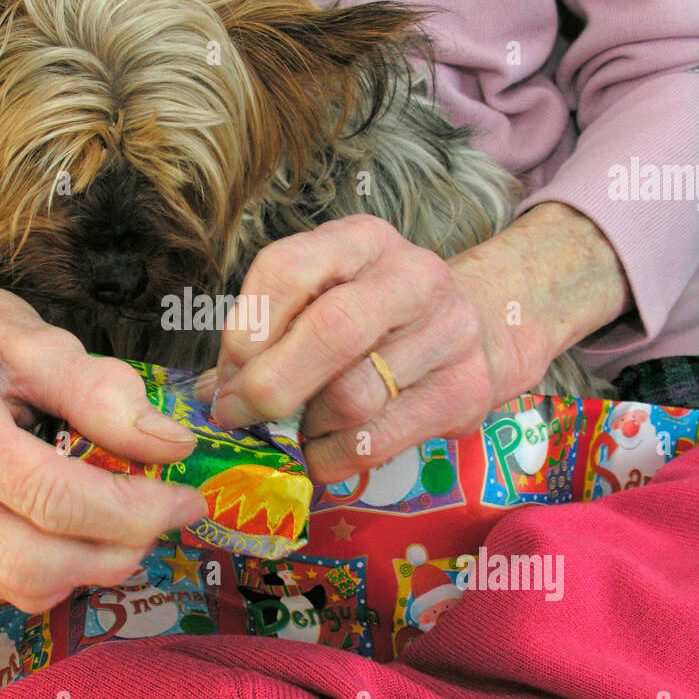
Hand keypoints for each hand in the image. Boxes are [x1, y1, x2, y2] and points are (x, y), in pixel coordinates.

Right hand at [0, 263, 207, 609]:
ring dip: (96, 565)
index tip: (186, 500)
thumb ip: (107, 395)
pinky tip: (79, 528)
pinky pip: (12, 589)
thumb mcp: (45, 344)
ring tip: (127, 520)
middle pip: (36, 559)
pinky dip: (63, 570)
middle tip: (163, 516)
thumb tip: (173, 448)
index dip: (131, 510)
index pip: (50, 495)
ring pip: (27, 587)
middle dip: (119, 547)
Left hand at [203, 207, 630, 484]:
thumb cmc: (379, 314)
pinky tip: (320, 452)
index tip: (225, 369)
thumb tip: (214, 392)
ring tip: (293, 428)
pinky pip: (377, 441)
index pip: (289, 268)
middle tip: (235, 414)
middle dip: (270, 385)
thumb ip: (271, 334)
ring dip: (304, 427)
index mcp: (362, 240)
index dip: (246, 327)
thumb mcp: (327, 294)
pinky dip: (332, 458)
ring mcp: (447, 334)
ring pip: (354, 397)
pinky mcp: (463, 393)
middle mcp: (412, 277)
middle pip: (332, 332)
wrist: (485, 325)